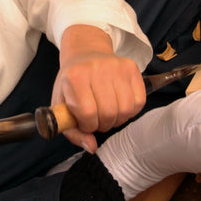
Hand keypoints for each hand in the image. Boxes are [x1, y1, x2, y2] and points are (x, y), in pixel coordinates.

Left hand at [52, 25, 145, 152]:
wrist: (85, 53)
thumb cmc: (72, 83)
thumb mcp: (62, 105)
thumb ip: (72, 131)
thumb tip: (91, 147)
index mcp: (75, 77)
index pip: (88, 113)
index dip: (88, 125)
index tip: (85, 122)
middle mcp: (97, 68)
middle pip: (108, 113)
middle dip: (103, 124)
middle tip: (97, 119)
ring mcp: (117, 67)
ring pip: (125, 110)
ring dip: (117, 120)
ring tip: (108, 113)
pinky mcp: (132, 68)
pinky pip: (139, 102)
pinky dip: (130, 111)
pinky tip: (119, 105)